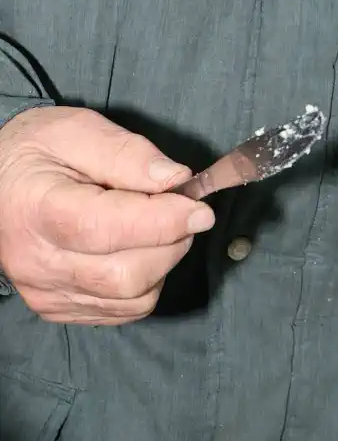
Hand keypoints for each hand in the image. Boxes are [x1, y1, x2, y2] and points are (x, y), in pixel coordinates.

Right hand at [0, 107, 214, 324]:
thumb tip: (177, 180)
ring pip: (131, 298)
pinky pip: (123, 310)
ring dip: (163, 263)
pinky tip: (136, 250)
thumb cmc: (36, 152)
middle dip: (170, 242)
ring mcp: (47, 291)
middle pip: (125, 274)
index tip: (199, 207)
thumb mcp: (76, 130)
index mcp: (37, 209)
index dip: (161, 221)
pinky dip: (147, 283)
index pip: (104, 228)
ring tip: (154, 227)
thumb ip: (127, 153)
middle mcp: (38, 261)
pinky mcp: (57, 308)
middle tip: (178, 209)